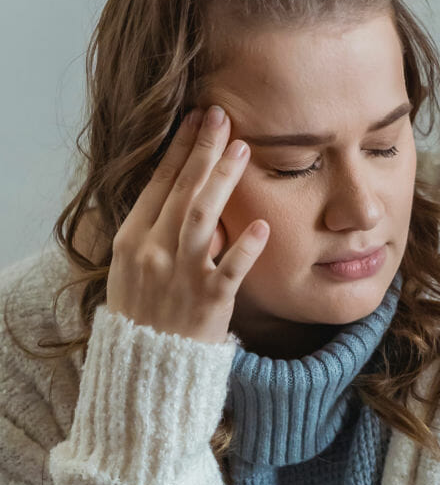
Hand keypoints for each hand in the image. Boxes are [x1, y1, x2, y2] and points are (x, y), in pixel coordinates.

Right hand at [106, 106, 268, 342]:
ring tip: (243, 150)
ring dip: (223, 181)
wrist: (146, 368)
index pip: (159, 183)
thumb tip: (182, 185)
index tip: (197, 117)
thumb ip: (154, 228)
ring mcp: (181, 276)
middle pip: (182, 191)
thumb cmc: (145, 311)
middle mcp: (153, 252)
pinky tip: (262, 225)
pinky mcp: (209, 301)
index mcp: (131, 240)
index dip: (179, 148)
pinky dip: (246, 248)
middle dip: (203, 150)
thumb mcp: (132, 266)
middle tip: (223, 116)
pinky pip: (230, 270)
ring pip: (202, 219)